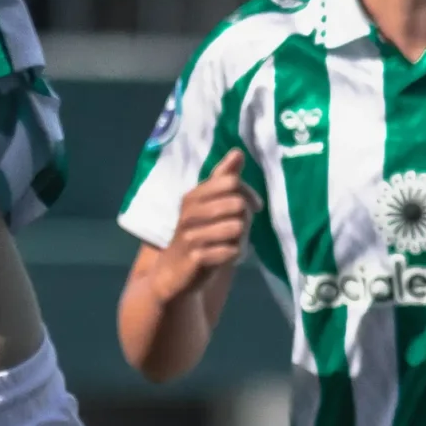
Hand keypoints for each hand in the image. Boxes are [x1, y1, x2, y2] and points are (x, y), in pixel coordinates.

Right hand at [153, 150, 259, 300]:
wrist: (172, 272)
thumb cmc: (195, 235)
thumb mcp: (206, 204)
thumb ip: (222, 179)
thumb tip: (237, 152)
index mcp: (194, 196)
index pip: (231, 182)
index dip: (249, 194)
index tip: (253, 206)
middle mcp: (189, 213)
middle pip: (237, 204)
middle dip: (246, 219)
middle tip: (240, 229)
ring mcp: (191, 236)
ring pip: (236, 227)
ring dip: (241, 238)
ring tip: (232, 243)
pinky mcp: (195, 258)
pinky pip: (229, 251)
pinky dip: (234, 255)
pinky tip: (226, 256)